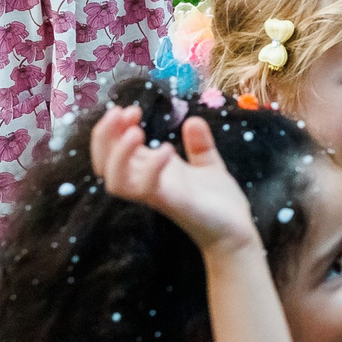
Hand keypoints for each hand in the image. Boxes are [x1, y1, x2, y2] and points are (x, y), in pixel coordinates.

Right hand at [90, 106, 255, 251]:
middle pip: (103, 164)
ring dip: (118, 153)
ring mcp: (157, 195)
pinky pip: (148, 189)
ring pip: (115, 180)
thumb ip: (199, 144)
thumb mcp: (209, 165)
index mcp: (150, 171)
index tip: (131, 109)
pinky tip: (168, 150)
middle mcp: (146, 183)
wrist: (237, 232)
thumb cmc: (219, 202)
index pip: (112, 151)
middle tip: (126, 112)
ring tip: (136, 131)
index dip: (112, 128)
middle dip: (106, 135)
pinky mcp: (172, 204)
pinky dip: (152, 167)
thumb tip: (193, 120)